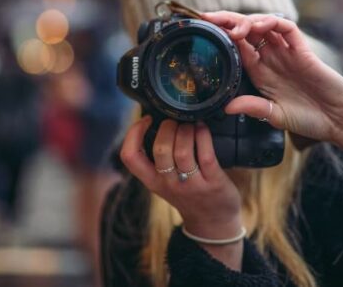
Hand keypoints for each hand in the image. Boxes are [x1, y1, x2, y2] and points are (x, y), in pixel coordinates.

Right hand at [119, 117, 243, 268]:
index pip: (130, 157)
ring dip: (186, 129)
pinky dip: (203, 135)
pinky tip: (202, 128)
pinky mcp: (212, 182)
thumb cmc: (188, 196)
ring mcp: (191, 184)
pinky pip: (205, 154)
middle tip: (174, 120)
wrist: (213, 223)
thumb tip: (156, 122)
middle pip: (160, 149)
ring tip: (189, 124)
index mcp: (152, 181)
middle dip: (167, 126)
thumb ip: (158, 160)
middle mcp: (169, 183)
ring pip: (183, 150)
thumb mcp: (164, 183)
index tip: (146, 119)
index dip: (133, 133)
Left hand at [203, 11, 342, 143]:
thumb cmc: (308, 119)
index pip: (236, 47)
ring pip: (263, 25)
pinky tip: (260, 25)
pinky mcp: (303, 49)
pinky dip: (272, 22)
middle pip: (245, 31)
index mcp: (260, 71)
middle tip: (207, 17)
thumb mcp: (274, 115)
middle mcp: (271, 58)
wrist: (339, 120)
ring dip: (246, 21)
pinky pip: (287, 28)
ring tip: (232, 27)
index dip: (219, 37)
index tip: (201, 32)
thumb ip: (252, 107)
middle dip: (226, 21)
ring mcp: (286, 51)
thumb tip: (226, 107)